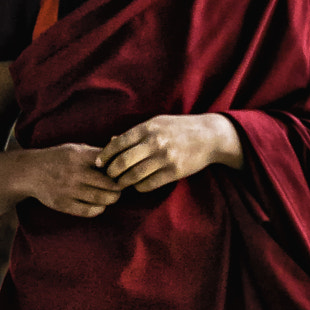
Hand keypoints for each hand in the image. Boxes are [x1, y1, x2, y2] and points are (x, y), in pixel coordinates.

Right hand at [23, 142, 123, 217]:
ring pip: (100, 199)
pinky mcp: (63, 204)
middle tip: (120, 187)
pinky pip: (88, 211)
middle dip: (118, 187)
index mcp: (77, 155)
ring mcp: (68, 190)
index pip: (108, 161)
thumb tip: (118, 142)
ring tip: (112, 196)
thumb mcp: (74, 148)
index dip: (118, 168)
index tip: (120, 171)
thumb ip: (96, 151)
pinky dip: (98, 209)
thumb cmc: (58, 159)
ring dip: (111, 199)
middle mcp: (73, 172)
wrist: (30, 172)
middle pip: (108, 184)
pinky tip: (99, 205)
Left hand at [99, 114, 242, 191]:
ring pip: (134, 176)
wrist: (209, 136)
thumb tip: (111, 142)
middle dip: (111, 172)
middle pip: (122, 162)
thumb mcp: (156, 123)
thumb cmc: (178, 128)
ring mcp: (165, 158)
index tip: (100, 163)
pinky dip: (139, 186)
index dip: (105, 156)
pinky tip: (138, 184)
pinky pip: (149, 184)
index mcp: (148, 128)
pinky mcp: (174, 172)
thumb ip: (135, 133)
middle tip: (109, 176)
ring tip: (121, 182)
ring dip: (123, 182)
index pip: (118, 144)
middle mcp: (155, 143)